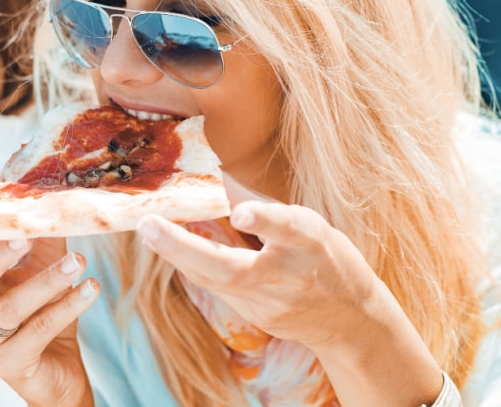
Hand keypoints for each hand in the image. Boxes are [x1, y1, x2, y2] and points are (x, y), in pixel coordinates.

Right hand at [0, 239, 98, 406]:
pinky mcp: (11, 366)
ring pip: (9, 309)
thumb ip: (31, 226)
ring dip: (45, 281)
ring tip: (77, 260)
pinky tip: (89, 287)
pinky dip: (67, 305)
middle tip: (24, 236)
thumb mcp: (34, 259)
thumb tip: (39, 186)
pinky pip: (39, 331)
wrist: (58, 362)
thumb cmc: (39, 303)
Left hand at [137, 176, 388, 350]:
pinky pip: (218, 288)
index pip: (289, 229)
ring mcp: (271, 303)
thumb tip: (218, 178)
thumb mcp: (310, 225)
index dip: (265, 220)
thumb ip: (264, 209)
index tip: (241, 213)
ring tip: (148, 229)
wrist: (353, 321)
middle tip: (149, 225)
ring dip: (178, 254)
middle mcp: (289, 275)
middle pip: (233, 269)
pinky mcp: (258, 318)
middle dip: (185, 248)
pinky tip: (170, 247)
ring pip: (216, 281)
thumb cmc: (328, 258)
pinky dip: (193, 264)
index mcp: (311, 242)